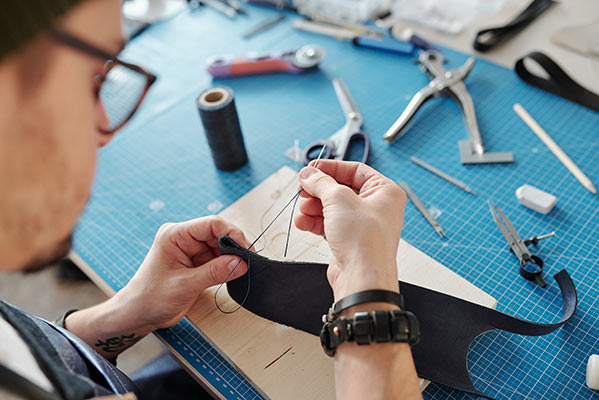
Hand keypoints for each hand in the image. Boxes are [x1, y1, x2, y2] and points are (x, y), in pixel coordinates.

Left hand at [65, 216, 250, 359]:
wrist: (138, 315)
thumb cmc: (150, 298)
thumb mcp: (185, 285)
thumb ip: (215, 272)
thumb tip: (241, 263)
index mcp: (175, 235)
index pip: (211, 224)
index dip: (232, 233)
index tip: (246, 249)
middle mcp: (183, 238)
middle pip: (218, 233)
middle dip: (234, 246)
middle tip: (249, 261)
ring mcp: (190, 250)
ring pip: (220, 246)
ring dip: (232, 257)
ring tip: (243, 269)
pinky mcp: (195, 262)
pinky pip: (217, 258)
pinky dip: (227, 265)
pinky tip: (233, 273)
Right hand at [296, 160, 405, 299]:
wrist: (362, 278)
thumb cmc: (364, 241)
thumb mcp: (339, 200)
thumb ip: (321, 183)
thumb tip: (309, 174)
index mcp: (385, 192)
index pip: (355, 170)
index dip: (331, 168)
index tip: (311, 169)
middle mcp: (376, 207)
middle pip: (340, 189)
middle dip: (319, 191)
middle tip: (302, 189)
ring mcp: (362, 224)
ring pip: (332, 207)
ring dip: (313, 207)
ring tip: (302, 210)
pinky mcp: (349, 239)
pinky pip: (329, 224)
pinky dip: (315, 222)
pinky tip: (303, 222)